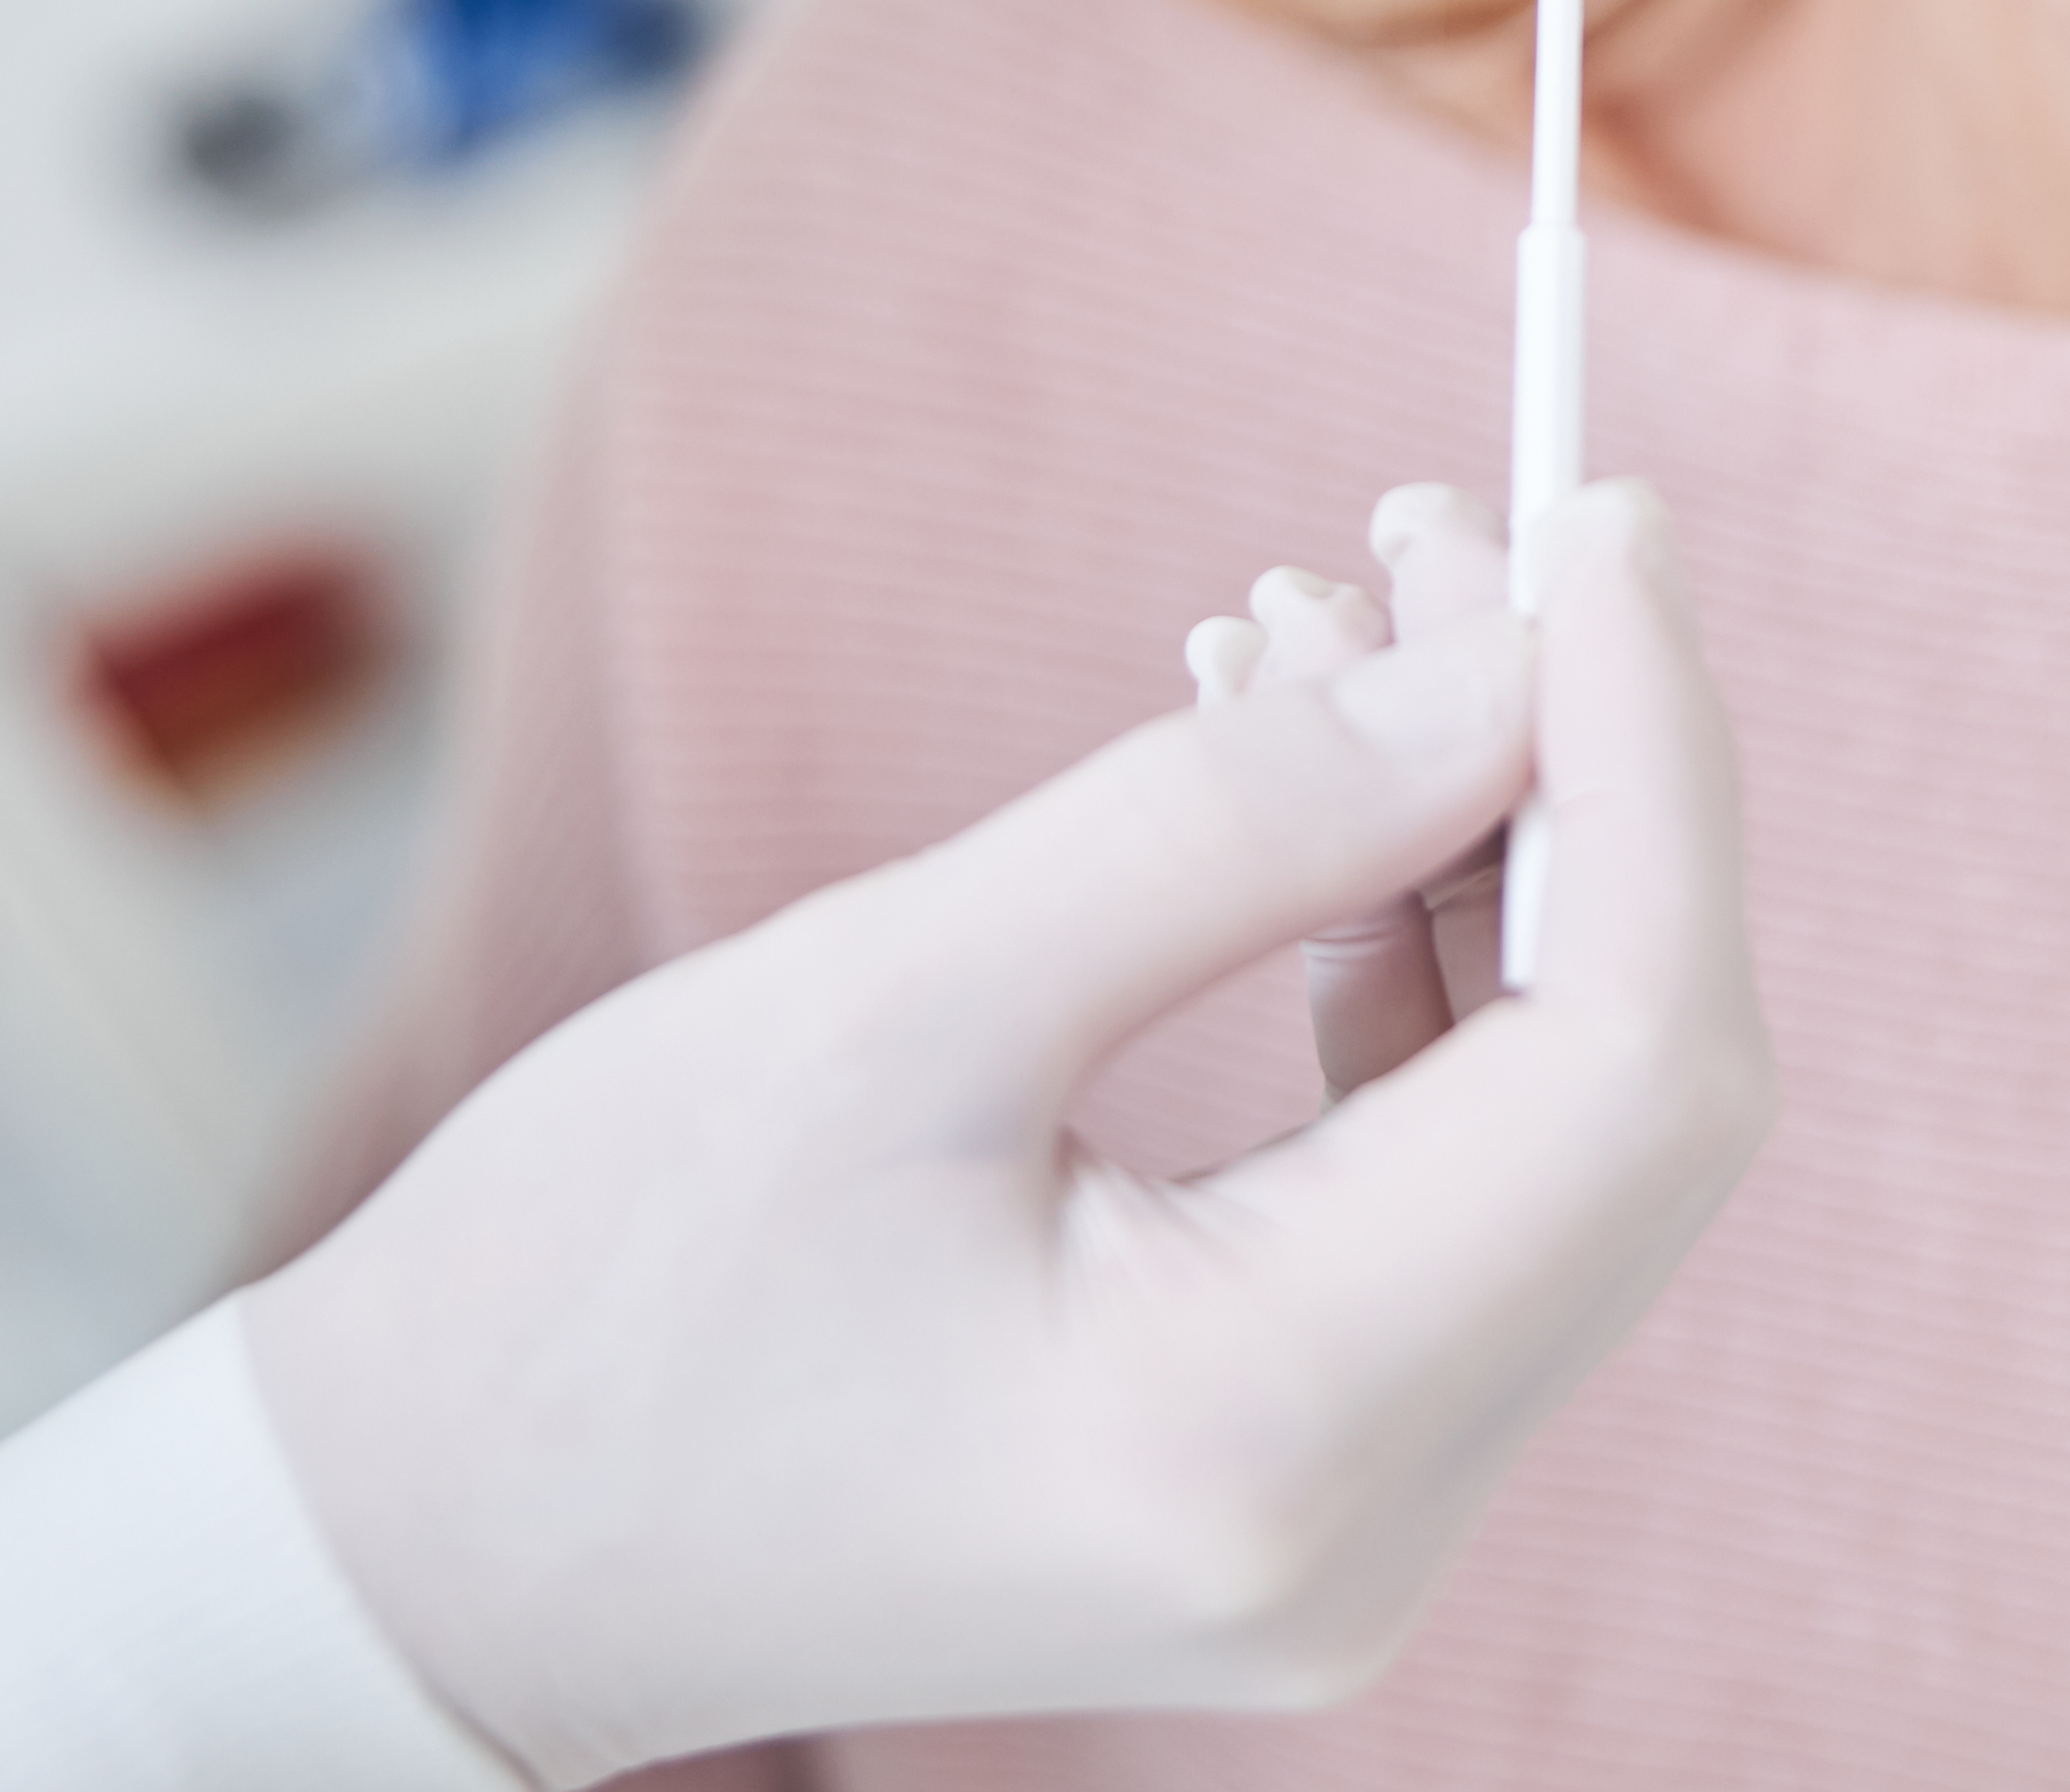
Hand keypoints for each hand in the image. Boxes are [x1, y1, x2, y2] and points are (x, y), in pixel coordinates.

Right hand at [240, 481, 1767, 1788]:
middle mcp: (1355, 1533)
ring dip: (1480, 842)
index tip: (1599, 522)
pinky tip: (1303, 770)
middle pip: (1626, 1108)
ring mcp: (1338, 1526)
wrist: (421, 1548)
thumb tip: (1518, 655)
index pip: (1628, 1073)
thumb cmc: (590, 1286)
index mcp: (1263, 1442)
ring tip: (1343, 602)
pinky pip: (1440, 1178)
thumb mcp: (897, 1000)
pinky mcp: (1288, 1470)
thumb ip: (1237, 822)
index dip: (1648, 768)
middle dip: (1574, 781)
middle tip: (1470, 521)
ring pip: (1547, 1127)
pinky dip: (1396, 954)